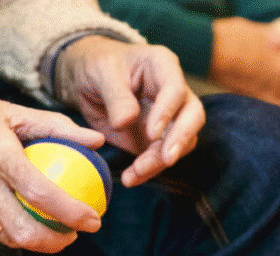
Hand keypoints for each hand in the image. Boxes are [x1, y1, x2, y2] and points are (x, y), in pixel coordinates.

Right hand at [0, 60, 105, 252]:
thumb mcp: (8, 109)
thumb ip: (55, 126)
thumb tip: (95, 140)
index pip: (41, 193)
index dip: (72, 213)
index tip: (93, 219)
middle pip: (23, 231)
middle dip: (56, 242)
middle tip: (73, 233)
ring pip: (4, 236)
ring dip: (33, 239)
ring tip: (51, 228)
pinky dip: (6, 228)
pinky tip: (20, 218)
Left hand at [55, 36, 204, 186]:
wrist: (86, 80)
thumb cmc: (97, 65)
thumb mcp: (101, 73)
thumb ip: (116, 96)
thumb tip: (125, 122)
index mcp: (162, 66)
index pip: (176, 89)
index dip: (167, 112)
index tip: (151, 133)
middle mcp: (173, 91)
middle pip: (192, 116)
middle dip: (180, 139)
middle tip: (166, 159)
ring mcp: (169, 116)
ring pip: (180, 141)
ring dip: (161, 161)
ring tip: (135, 173)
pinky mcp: (157, 138)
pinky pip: (161, 157)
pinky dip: (148, 170)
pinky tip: (131, 178)